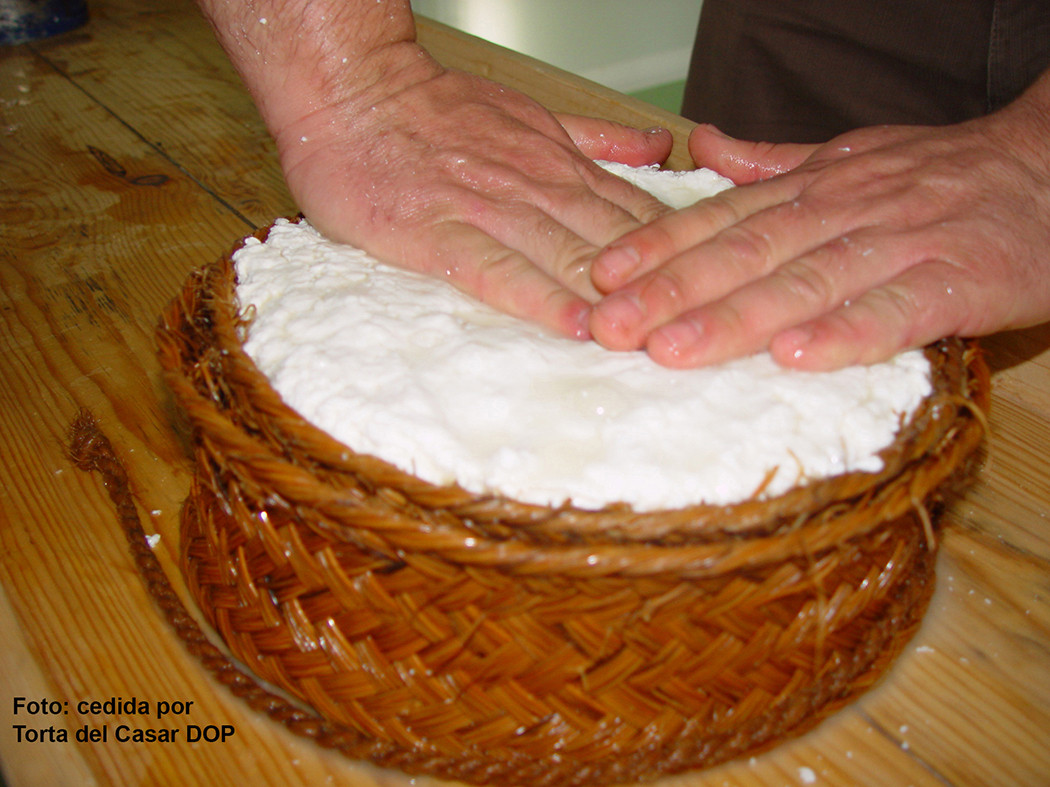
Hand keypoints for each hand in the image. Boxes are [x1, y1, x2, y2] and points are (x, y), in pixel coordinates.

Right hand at [277, 64, 671, 338]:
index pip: (638, 215)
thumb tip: (657, 145)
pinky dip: (541, 299)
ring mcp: (491, 210)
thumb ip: (596, 137)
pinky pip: (500, 272)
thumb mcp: (530, 111)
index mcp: (562, 164)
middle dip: (661, 293)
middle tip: (701, 335)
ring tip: (655, 341)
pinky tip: (574, 327)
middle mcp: (538, 187)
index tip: (715, 294)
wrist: (352, 91)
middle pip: (616, 245)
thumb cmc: (432, 109)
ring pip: (569, 259)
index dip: (681, 258)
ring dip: (615, 301)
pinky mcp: (441, 235)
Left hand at [588, 74, 1049, 368]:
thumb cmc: (940, 176)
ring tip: (674, 350)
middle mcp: (846, 211)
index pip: (724, 216)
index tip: (602, 277)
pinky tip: (794, 359)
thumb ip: (773, 164)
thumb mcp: (850, 157)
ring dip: (736, 318)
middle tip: (610, 326)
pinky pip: (895, 312)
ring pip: (807, 281)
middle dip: (673, 290)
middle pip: (748, 251)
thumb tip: (701, 149)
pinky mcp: (958, 283)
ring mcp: (901, 245)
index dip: (660, 246)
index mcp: (816, 186)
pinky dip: (845, 334)